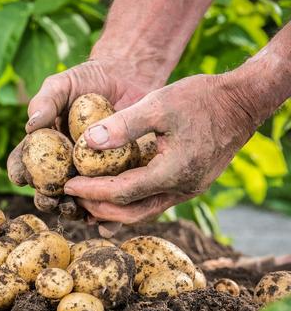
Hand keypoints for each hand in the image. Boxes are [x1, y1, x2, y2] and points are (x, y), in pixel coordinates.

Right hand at [7, 58, 155, 222]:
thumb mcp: (62, 84)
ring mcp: (89, 175)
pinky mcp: (116, 178)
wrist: (128, 77)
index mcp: (43, 148)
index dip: (19, 173)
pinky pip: (109, 202)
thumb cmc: (87, 79)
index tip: (22, 177)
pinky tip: (107, 223)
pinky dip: (107, 217)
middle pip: (48, 191)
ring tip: (78, 210)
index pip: (23, 164)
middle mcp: (62, 166)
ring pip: (77, 202)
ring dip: (74, 212)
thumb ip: (45, 102)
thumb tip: (31, 126)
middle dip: (47, 201)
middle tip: (52, 200)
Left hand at [64, 73, 257, 222]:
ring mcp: (187, 190)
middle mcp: (182, 189)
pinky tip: (112, 194)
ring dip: (113, 209)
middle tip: (72, 195)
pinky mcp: (189, 185)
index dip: (91, 191)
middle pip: (130, 212)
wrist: (242, 103)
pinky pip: (153, 202)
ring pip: (143, 212)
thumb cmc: (202, 98)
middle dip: (98, 207)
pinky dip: (129, 202)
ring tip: (86, 198)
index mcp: (174, 172)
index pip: (122, 192)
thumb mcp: (160, 103)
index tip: (67, 184)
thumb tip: (87, 142)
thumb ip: (124, 124)